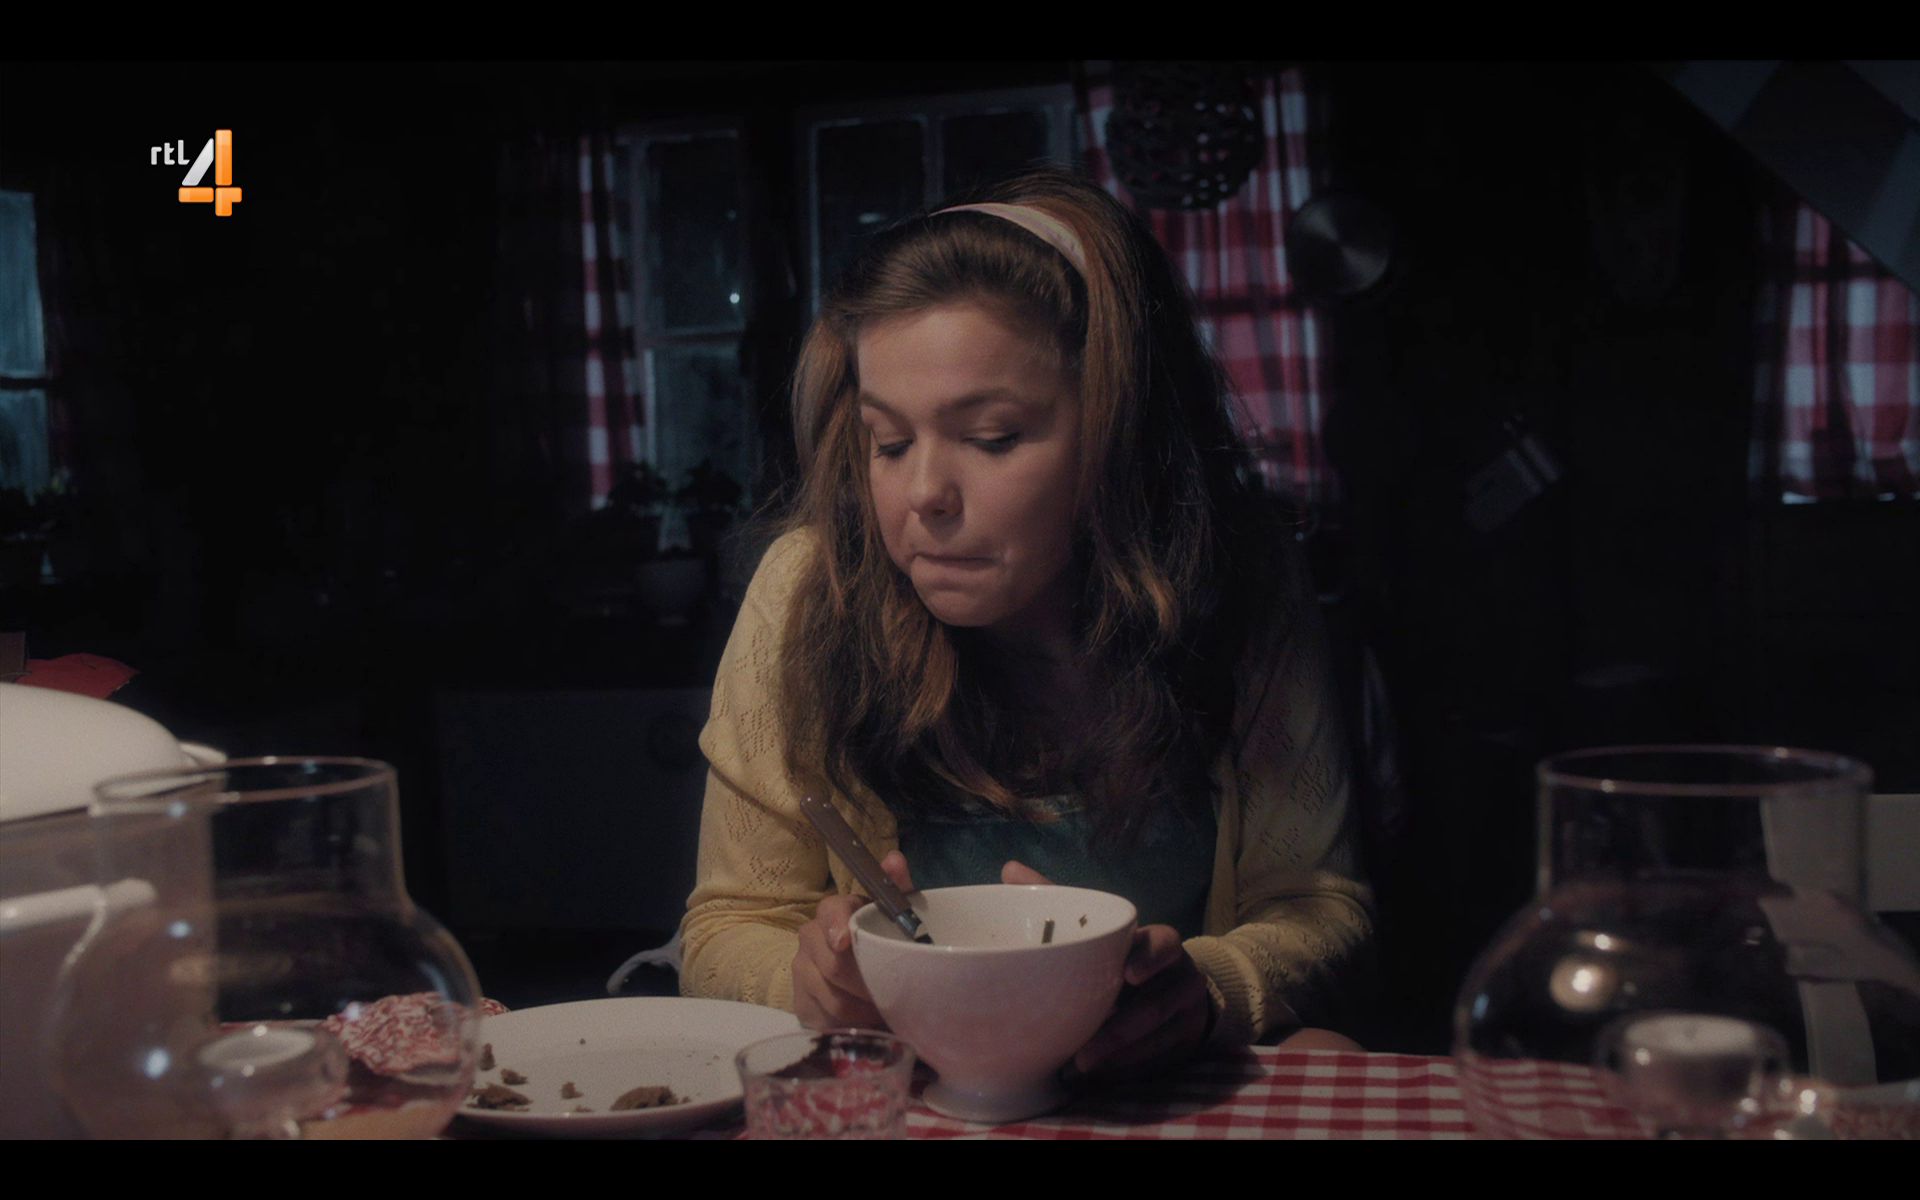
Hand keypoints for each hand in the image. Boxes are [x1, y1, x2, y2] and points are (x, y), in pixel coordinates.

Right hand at [792, 851, 915, 1030]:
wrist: (851, 974)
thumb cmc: (877, 937)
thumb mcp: (891, 913)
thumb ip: (896, 887)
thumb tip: (894, 859)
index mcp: (834, 911)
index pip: (830, 912)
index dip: (837, 926)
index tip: (844, 943)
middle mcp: (811, 938)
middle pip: (833, 966)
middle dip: (866, 983)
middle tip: (894, 994)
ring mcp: (802, 971)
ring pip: (833, 998)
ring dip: (864, 1008)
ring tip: (887, 1010)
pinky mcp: (801, 1004)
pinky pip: (827, 1020)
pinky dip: (852, 1024)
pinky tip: (868, 1021)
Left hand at [1000, 859, 1213, 1082]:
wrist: (1182, 993)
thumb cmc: (1126, 956)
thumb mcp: (1101, 928)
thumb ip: (1061, 901)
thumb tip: (1010, 869)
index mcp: (1160, 944)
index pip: (1164, 944)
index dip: (1150, 958)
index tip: (1129, 975)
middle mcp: (1179, 977)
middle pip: (1158, 1003)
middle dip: (1121, 1028)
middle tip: (1084, 1049)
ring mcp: (1186, 1014)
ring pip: (1158, 1037)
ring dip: (1120, 1056)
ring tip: (1082, 1067)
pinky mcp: (1184, 1044)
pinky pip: (1158, 1060)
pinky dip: (1128, 1070)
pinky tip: (1098, 1079)